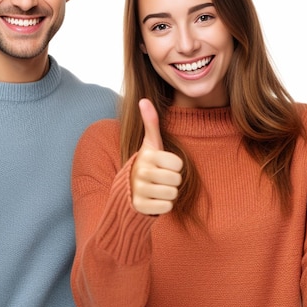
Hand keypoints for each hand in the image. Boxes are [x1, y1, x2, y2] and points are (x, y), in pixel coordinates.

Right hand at [130, 99, 182, 214]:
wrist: (129, 189)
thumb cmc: (147, 164)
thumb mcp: (150, 144)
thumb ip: (150, 123)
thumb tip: (143, 99)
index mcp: (147, 156)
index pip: (178, 163)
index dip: (175, 166)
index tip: (164, 166)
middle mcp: (141, 172)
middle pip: (176, 179)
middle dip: (173, 181)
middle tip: (162, 179)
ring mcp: (139, 189)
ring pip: (172, 194)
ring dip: (169, 194)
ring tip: (159, 189)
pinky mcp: (140, 206)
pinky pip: (166, 207)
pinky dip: (164, 206)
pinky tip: (155, 200)